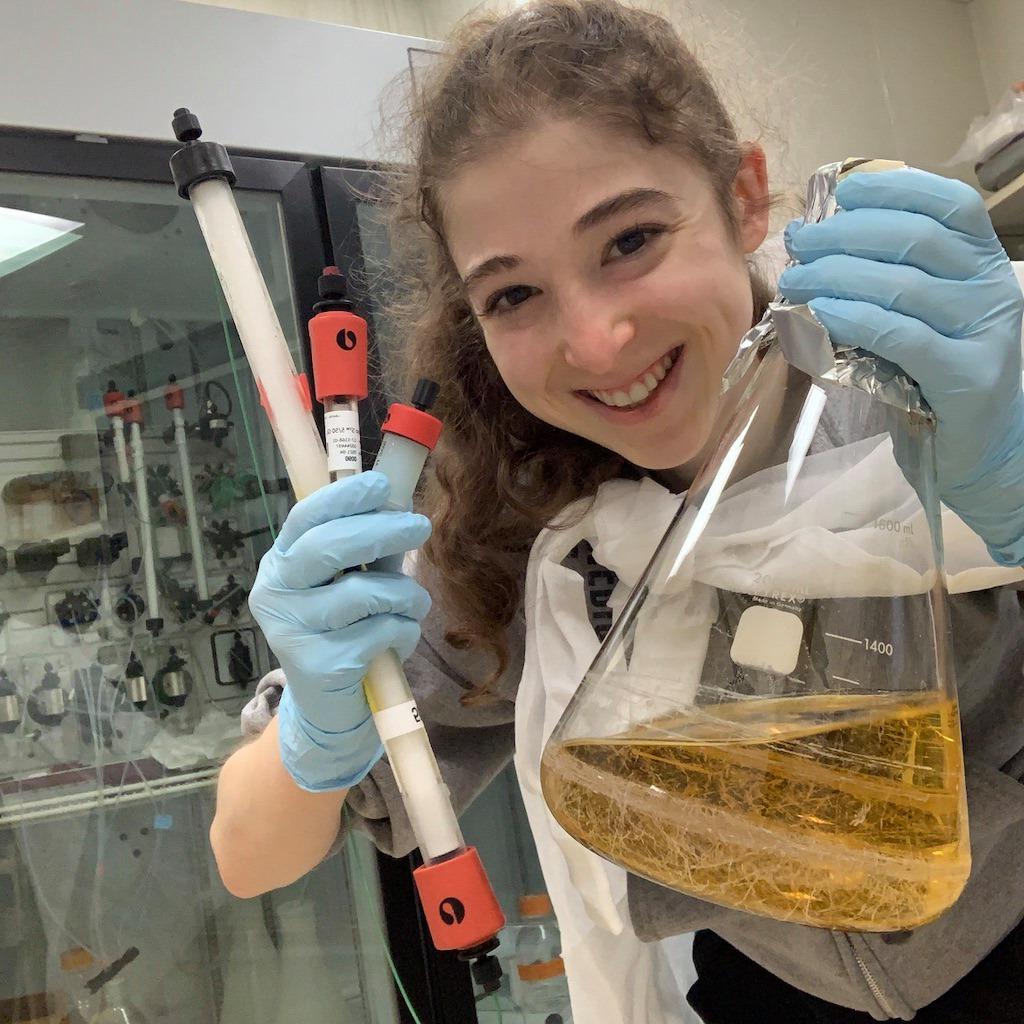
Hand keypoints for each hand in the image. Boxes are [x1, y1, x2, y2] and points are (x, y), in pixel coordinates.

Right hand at [249, 472, 431, 790]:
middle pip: (328, 548)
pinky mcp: (320, 666)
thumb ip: (365, 550)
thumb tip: (400, 503)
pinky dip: (404, 631)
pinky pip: (381, 631)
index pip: (304, 518)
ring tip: (414, 602)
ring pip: (365, 593)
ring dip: (405, 593)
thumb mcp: (345, 584)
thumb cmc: (342, 632)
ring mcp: (293, 632)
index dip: (343, 497)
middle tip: (420, 526)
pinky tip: (399, 639)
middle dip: (382, 531)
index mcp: (280, 565)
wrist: (329, 708)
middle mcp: (276, 594)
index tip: (382, 483)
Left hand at [779, 168, 1023, 564]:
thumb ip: (892, 282)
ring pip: (902, 286)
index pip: (948, 205)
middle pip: (915, 239)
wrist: (988, 451)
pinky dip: (855, 319)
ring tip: (795, 279)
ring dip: (836, 276)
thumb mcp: (923, 319)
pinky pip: (901, 336)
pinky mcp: (966, 378)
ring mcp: (984, 333)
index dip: (895, 189)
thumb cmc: (940, 380)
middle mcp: (991, 289)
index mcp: (984, 264)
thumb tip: (823, 248)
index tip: (842, 191)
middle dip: (846, 233)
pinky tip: (821, 313)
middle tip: (799, 242)